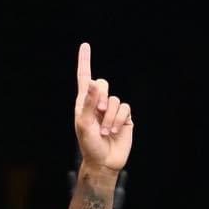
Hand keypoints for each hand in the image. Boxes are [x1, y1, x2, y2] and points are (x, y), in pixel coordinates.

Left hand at [73, 43, 133, 176]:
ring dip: (109, 117)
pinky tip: (114, 131)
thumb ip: (89, 103)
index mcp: (84, 103)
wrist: (103, 162)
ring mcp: (112, 110)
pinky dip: (118, 120)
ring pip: (115, 99)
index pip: (84, 78)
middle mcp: (98, 103)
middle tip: (98, 114)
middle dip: (100, 98)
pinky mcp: (124, 117)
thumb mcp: (84, 125)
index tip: (85, 46)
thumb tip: (94, 82)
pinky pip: (124, 108)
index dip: (85, 62)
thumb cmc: (89, 145)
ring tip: (105, 132)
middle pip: (103, 83)